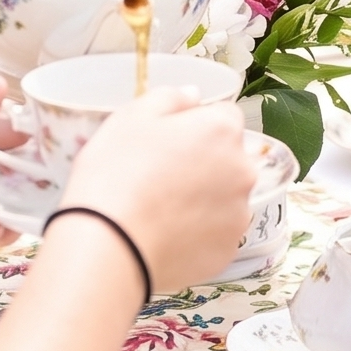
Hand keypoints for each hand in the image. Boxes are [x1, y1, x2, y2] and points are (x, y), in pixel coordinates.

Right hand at [61, 89, 258, 292]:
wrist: (108, 249)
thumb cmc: (116, 174)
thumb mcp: (132, 117)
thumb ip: (171, 98)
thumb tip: (194, 97)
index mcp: (222, 130)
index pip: (222, 116)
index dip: (194, 127)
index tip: (167, 143)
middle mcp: (242, 170)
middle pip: (227, 158)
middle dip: (202, 163)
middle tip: (159, 178)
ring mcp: (238, 214)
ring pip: (223, 198)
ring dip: (203, 199)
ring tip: (159, 212)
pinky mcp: (227, 252)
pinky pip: (215, 234)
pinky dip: (197, 234)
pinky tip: (165, 237)